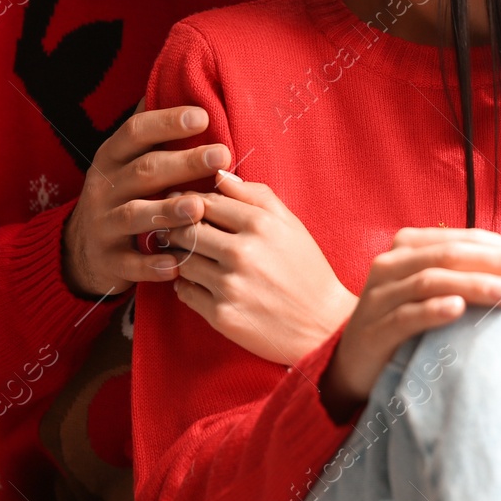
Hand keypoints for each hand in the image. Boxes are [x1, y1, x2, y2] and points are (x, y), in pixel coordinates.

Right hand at [60, 101, 231, 298]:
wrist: (81, 251)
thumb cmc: (120, 195)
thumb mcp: (124, 162)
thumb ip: (149, 133)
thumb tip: (175, 82)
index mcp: (111, 158)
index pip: (134, 133)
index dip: (166, 123)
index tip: (202, 116)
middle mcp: (104, 188)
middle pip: (143, 172)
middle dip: (183, 163)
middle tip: (221, 155)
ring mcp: (103, 225)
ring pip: (134, 215)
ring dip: (167, 211)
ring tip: (199, 208)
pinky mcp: (108, 261)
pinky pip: (129, 264)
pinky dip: (151, 265)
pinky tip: (176, 263)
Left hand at [164, 171, 357, 364]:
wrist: (322, 326)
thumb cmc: (306, 270)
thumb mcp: (290, 224)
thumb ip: (255, 194)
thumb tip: (218, 174)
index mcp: (260, 224)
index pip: (205, 202)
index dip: (192, 204)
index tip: (188, 210)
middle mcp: (242, 252)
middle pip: (186, 230)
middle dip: (178, 230)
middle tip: (178, 234)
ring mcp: (229, 285)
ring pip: (181, 260)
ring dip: (180, 258)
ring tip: (192, 258)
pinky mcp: (221, 315)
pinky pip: (184, 292)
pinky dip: (187, 285)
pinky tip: (202, 284)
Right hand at [320, 227, 500, 420]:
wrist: (353, 362)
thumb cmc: (406, 323)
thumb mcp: (436, 292)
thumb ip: (471, 275)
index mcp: (411, 245)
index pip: (467, 238)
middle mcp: (393, 263)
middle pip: (454, 254)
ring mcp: (380, 295)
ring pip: (433, 280)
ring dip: (476, 285)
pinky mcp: (374, 329)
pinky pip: (406, 315)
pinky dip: (433, 310)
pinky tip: (457, 310)